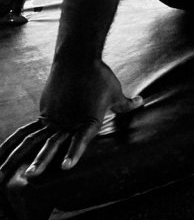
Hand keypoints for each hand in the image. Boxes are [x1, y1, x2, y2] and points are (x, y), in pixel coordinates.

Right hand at [0, 60, 142, 182]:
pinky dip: (23, 141)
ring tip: (23, 172)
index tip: (66, 166)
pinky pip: (32, 130)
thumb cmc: (99, 75)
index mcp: (87, 118)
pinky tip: (9, 154)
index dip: (74, 153)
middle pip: (54, 144)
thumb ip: (124, 103)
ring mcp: (54, 116)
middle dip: (43, 161)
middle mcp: (68, 120)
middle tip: (32, 175)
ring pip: (39, 140)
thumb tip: (140, 103)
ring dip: (29, 156)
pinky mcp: (45, 110)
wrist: (77, 57)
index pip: (80, 139)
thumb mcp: (114, 91)